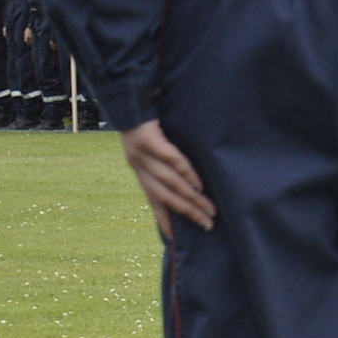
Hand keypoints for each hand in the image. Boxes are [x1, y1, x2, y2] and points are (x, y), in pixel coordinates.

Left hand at [121, 118, 216, 233]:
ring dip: (191, 199)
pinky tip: (199, 186)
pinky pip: (172, 160)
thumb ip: (161, 163)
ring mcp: (143, 154)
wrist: (127, 96)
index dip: (164, 220)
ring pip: (170, 183)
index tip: (175, 240)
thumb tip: (184, 182)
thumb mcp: (148, 146)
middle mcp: (140, 166)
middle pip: (166, 196)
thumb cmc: (145, 121)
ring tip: (209, 210)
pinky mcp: (150, 139)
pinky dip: (186, 174)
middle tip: (207, 226)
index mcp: (139, 170)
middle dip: (187, 213)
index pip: (153, 200)